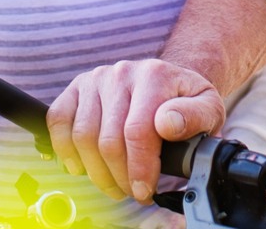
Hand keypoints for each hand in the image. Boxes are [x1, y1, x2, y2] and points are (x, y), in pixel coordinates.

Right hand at [48, 59, 225, 203]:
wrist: (168, 82)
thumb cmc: (186, 102)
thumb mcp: (207, 108)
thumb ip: (196, 116)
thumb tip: (168, 124)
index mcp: (155, 75)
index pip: (137, 131)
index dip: (139, 169)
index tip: (144, 191)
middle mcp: (122, 73)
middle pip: (108, 140)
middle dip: (119, 177)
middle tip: (131, 192)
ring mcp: (96, 79)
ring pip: (82, 136)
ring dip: (96, 172)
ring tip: (113, 184)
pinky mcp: (77, 88)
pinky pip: (58, 120)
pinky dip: (64, 149)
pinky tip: (81, 166)